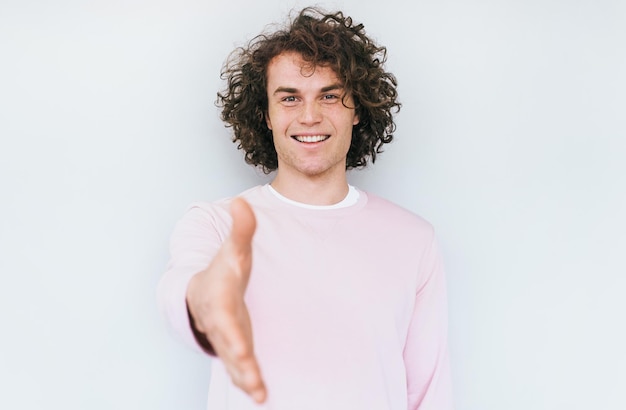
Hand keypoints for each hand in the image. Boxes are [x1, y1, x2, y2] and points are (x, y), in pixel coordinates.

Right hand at [186, 197, 266, 402]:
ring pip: (233, 362)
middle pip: (229, 346)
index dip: (233, 333)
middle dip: (239, 364)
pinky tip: (261, 395)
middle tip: (252, 382)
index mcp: (219, 301)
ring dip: (245, 378)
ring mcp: (227, 339)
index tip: (243, 348)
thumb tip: (242, 201)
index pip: (224, 318)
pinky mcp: (235, 348)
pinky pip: (240, 367)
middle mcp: (220, 324)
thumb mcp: (232, 251)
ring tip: (259, 395)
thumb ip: (241, 230)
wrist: (201, 292)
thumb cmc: (220, 272)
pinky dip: (248, 381)